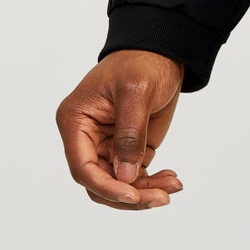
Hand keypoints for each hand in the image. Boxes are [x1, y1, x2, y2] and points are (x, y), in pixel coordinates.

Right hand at [56, 50, 185, 210]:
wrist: (162, 52)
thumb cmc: (142, 62)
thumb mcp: (136, 92)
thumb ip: (130, 135)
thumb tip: (126, 177)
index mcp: (76, 122)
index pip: (83, 167)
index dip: (106, 186)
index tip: (132, 194)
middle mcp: (87, 138)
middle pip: (100, 183)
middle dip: (129, 195)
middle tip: (162, 197)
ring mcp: (108, 146)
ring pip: (118, 184)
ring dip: (144, 192)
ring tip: (173, 186)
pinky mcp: (128, 149)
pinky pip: (134, 177)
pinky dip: (151, 183)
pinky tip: (171, 179)